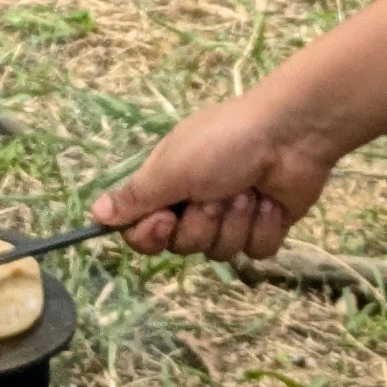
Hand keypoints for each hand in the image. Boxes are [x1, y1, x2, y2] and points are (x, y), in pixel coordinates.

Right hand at [93, 95, 349, 265]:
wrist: (291, 135)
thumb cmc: (224, 142)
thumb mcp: (172, 167)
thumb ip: (135, 197)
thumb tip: (95, 215)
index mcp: (169, 186)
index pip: (143, 234)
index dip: (150, 234)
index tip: (163, 219)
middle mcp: (196, 204)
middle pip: (181, 247)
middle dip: (201, 223)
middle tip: (214, 193)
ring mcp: (232, 218)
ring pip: (220, 252)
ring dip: (234, 221)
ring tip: (247, 190)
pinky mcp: (265, 227)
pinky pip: (255, 251)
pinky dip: (262, 227)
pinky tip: (270, 202)